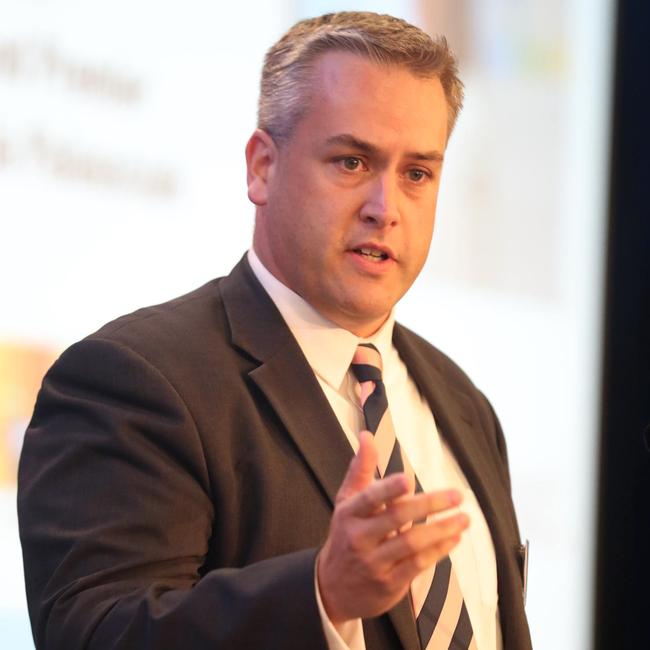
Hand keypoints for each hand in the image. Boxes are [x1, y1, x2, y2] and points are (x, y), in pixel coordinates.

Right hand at [317, 431, 468, 623]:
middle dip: (429, 505)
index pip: (368, 498)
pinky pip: (418, 565)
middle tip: (457, 495)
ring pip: (412, 543)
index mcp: (348, 513)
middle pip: (397, 518)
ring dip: (441, 529)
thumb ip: (360, 468)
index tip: (407, 479)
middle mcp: (359, 538)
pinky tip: (454, 538)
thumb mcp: (346, 501)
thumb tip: (367, 435)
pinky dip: (439, 551)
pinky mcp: (389, 584)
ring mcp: (374, 563)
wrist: (332, 588)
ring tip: (465, 518)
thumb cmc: (345, 535)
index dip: (387, 489)